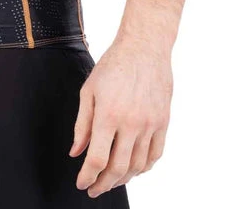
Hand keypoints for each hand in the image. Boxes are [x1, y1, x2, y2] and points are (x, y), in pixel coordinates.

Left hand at [69, 39, 171, 196]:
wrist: (144, 48)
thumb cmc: (113, 66)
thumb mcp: (88, 91)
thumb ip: (81, 124)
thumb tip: (76, 152)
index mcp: (108, 115)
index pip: (97, 159)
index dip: (87, 176)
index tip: (81, 183)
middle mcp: (131, 123)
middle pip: (118, 168)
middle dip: (103, 184)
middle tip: (94, 189)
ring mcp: (150, 124)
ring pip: (138, 166)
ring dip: (123, 179)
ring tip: (111, 180)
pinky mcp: (163, 122)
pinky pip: (156, 155)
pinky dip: (144, 168)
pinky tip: (134, 169)